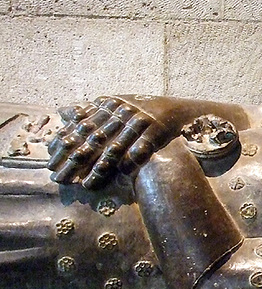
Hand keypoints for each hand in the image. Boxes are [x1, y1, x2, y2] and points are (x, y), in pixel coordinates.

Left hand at [47, 96, 168, 189]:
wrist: (182, 111)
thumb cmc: (147, 112)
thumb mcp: (119, 104)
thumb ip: (94, 110)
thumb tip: (64, 112)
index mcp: (111, 104)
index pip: (82, 126)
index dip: (67, 144)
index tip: (52, 161)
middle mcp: (123, 111)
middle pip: (94, 139)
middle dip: (77, 160)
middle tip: (62, 178)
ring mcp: (141, 121)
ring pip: (116, 147)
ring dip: (100, 168)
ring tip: (87, 184)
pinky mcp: (158, 131)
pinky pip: (141, 148)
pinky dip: (130, 161)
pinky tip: (120, 175)